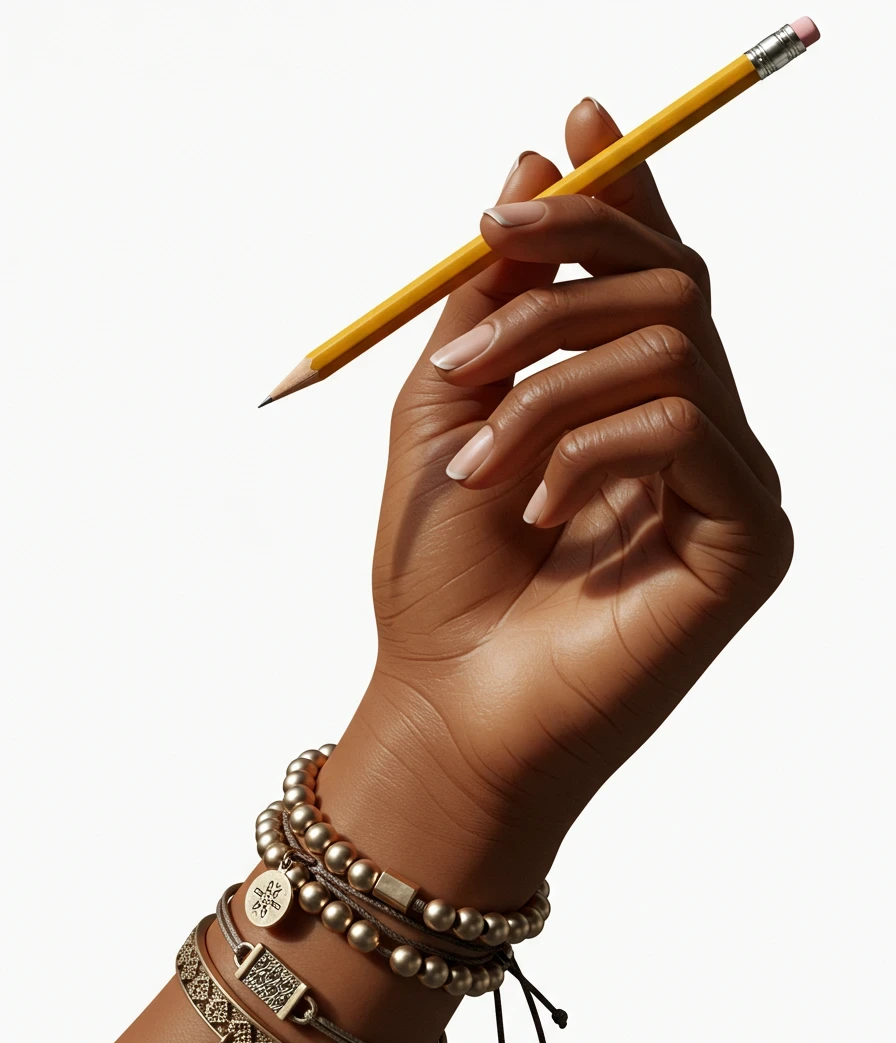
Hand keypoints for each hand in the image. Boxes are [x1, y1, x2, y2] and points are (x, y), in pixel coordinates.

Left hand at [320, 100, 791, 900]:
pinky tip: (539, 511)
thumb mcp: (445, 408)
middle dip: (559, 273)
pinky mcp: (749, 536)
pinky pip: (685, 422)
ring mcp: (728, 484)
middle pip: (676, 282)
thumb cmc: (440, 577)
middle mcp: (691, 433)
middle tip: (472, 304)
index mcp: (623, 402)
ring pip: (672, 343)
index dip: (624, 191)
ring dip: (549, 381)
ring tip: (477, 461)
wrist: (449, 707)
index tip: (580, 116)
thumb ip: (493, 295)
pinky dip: (590, 445)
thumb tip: (542, 156)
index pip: (649, 271)